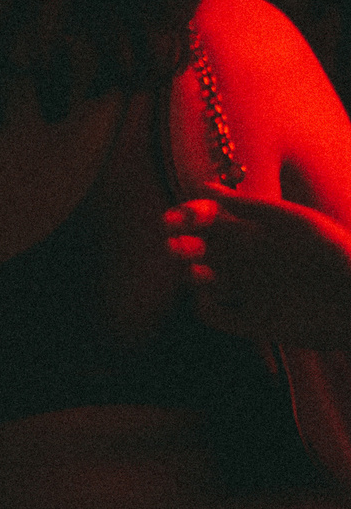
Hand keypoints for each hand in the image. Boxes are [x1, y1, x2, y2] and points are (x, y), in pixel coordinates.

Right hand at [164, 191, 350, 347]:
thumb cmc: (333, 254)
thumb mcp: (293, 222)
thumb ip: (250, 207)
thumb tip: (203, 187)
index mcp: (257, 232)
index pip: (210, 219)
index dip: (189, 215)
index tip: (179, 218)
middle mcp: (249, 259)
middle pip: (200, 247)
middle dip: (181, 243)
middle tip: (175, 244)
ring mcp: (249, 290)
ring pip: (201, 280)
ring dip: (188, 274)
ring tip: (196, 273)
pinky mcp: (252, 321)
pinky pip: (214, 313)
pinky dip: (204, 306)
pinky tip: (210, 299)